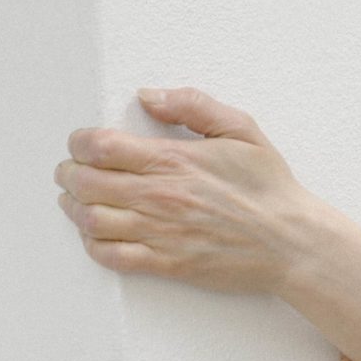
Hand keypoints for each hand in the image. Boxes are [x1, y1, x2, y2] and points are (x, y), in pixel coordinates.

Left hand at [54, 86, 313, 296]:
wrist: (292, 242)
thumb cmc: (269, 187)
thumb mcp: (240, 129)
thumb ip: (192, 105)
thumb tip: (148, 97)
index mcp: (173, 159)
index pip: (100, 146)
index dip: (79, 142)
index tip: (80, 143)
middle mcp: (159, 196)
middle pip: (86, 183)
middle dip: (68, 174)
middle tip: (69, 172)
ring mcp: (161, 233)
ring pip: (92, 221)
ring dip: (74, 209)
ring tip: (75, 202)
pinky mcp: (167, 264)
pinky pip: (113, 257)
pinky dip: (94, 245)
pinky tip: (96, 236)